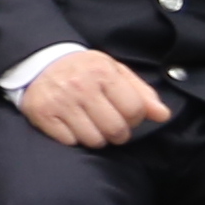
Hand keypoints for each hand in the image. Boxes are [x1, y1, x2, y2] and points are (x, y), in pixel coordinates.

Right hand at [16, 50, 171, 150]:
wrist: (41, 62)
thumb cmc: (85, 70)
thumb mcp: (115, 72)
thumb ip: (142, 93)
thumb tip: (163, 115)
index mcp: (103, 72)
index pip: (134, 111)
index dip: (134, 118)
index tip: (125, 115)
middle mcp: (81, 86)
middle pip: (116, 130)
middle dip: (117, 133)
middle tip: (108, 123)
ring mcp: (61, 101)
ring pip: (94, 140)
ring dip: (95, 137)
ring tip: (89, 123)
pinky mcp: (43, 115)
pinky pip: (70, 142)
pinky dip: (73, 138)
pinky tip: (71, 124)